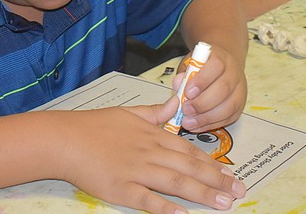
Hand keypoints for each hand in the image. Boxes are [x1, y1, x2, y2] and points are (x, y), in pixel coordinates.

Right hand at [57, 102, 246, 213]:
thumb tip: (176, 102)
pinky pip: (148, 200)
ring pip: (176, 183)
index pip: (190, 151)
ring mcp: (137, 171)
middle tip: (239, 191)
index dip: (213, 163)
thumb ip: (156, 112)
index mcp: (153, 135)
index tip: (231, 173)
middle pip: (189, 168)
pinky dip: (167, 208)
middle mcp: (150, 153)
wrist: (65, 139)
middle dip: (217, 181)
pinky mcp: (121, 189)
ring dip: (203, 194)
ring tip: (224, 203)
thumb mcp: (129, 112)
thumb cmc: (94, 125)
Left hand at [171, 45, 246, 132]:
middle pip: (224, 88)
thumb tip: (178, 84)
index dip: (202, 80)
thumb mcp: (190, 63)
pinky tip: (197, 125)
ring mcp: (240, 90)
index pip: (216, 66)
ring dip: (207, 117)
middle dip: (203, 102)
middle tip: (186, 109)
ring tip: (189, 122)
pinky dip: (211, 124)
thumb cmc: (203, 67)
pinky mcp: (240, 106)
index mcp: (221, 58)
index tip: (187, 92)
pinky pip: (229, 117)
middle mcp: (234, 73)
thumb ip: (184, 73)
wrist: (223, 68)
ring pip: (229, 106)